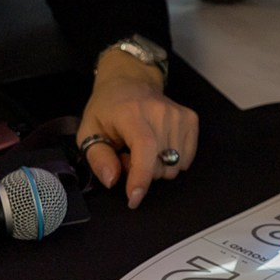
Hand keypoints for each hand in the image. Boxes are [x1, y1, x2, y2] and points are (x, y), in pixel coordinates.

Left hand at [79, 48, 198, 208]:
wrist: (130, 81)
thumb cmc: (108, 108)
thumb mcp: (89, 131)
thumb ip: (98, 158)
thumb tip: (112, 179)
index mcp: (131, 113)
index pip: (144, 149)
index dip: (141, 178)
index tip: (134, 198)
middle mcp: (159, 113)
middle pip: (160, 166)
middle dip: (142, 171)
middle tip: (128, 155)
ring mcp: (178, 116)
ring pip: (174, 167)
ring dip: (157, 167)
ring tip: (142, 149)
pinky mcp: (190, 120)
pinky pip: (186, 159)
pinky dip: (171, 161)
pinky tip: (158, 147)